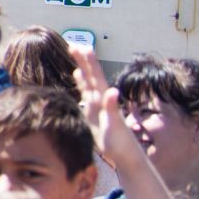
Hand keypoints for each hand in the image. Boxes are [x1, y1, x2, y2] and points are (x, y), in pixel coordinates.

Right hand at [73, 44, 140, 169]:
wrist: (125, 155)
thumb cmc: (120, 141)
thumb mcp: (115, 125)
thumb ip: (112, 107)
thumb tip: (113, 91)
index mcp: (104, 98)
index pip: (95, 76)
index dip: (89, 61)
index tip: (82, 46)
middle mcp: (101, 98)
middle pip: (91, 74)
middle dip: (83, 59)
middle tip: (73, 44)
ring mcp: (96, 105)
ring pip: (88, 81)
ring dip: (82, 67)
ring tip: (75, 54)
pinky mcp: (93, 113)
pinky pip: (85, 93)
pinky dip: (81, 83)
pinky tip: (78, 77)